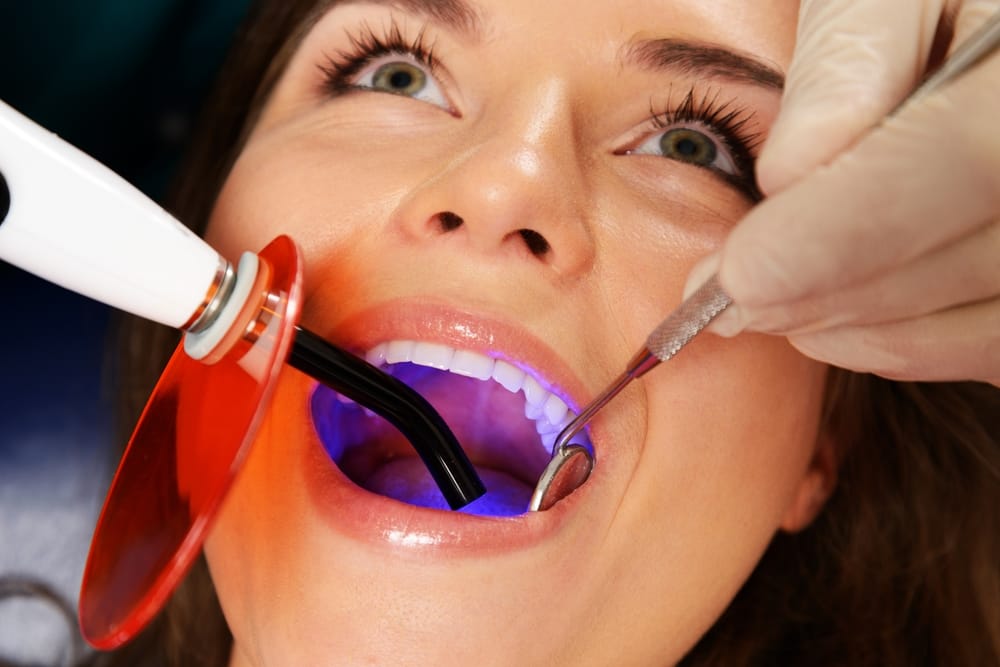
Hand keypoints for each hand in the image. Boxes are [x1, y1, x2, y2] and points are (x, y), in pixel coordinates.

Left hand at [694, 1, 999, 386]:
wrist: (982, 56)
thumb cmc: (941, 7)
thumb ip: (847, 63)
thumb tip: (787, 175)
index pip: (968, 160)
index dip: (842, 231)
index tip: (739, 271)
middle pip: (974, 262)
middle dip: (828, 291)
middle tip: (727, 298)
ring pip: (985, 328)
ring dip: (857, 329)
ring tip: (768, 302)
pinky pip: (994, 348)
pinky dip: (904, 348)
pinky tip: (835, 319)